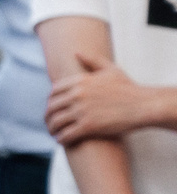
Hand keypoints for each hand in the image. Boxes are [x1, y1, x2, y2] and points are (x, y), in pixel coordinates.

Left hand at [49, 51, 171, 144]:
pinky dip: (61, 139)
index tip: (53, 107)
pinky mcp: (87, 126)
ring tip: (55, 133)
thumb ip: (92, 60)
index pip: (53, 91)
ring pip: (55, 122)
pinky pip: (65, 135)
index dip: (50, 101)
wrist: (144, 105)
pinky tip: (62, 140)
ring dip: (52, 129)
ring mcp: (82, 111)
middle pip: (51, 107)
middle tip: (51, 123)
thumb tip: (76, 53)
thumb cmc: (128, 88)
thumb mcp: (111, 70)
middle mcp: (78, 95)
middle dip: (48, 117)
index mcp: (81, 81)